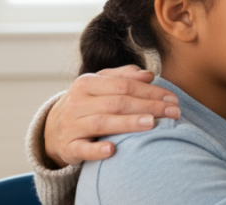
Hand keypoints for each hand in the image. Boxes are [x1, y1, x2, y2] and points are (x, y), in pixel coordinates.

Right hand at [44, 65, 180, 167]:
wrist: (52, 129)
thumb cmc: (86, 103)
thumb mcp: (100, 85)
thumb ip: (124, 76)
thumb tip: (149, 75)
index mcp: (87, 83)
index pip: (124, 85)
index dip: (150, 91)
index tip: (172, 99)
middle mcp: (77, 103)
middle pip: (118, 103)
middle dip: (149, 106)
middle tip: (173, 112)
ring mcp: (71, 125)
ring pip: (103, 123)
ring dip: (128, 123)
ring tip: (152, 124)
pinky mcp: (68, 147)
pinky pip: (82, 149)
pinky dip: (97, 150)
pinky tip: (113, 150)